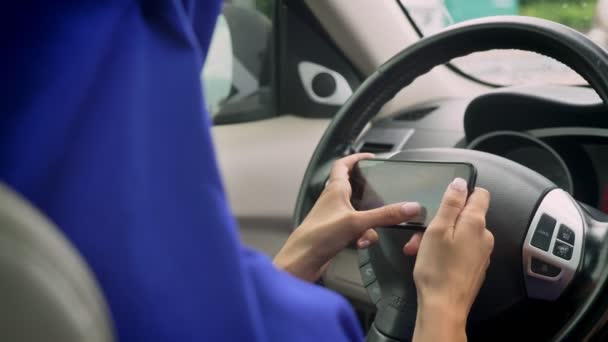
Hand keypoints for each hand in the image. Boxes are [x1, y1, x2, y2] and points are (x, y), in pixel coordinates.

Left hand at [274, 153, 421, 281]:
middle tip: (383, 190)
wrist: (302, 260)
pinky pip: (355, 229)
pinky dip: (362, 235)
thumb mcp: (356, 222)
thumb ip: (384, 215)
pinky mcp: (335, 233)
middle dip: (368, 190)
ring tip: (373, 227)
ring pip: (358, 211)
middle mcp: (333, 200)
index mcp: (335, 189)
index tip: (371, 157)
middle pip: (352, 187)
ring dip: (369, 219)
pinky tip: (361, 243)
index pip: (343, 164)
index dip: (356, 158)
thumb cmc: (319, 236)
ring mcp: (334, 217)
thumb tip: (411, 207)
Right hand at [406, 179, 493, 341]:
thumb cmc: (437, 267)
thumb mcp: (437, 229)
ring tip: (418, 251)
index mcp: (476, 223)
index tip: (442, 204)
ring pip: (460, 234)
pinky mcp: (476, 267)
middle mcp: (485, 236)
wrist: (444, 307)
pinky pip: (461, 250)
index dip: (461, 194)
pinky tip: (430, 261)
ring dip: (440, 237)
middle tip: (419, 235)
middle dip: (441, 221)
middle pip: (465, 216)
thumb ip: (450, 204)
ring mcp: (482, 253)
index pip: (480, 194)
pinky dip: (446, 251)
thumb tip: (460, 183)